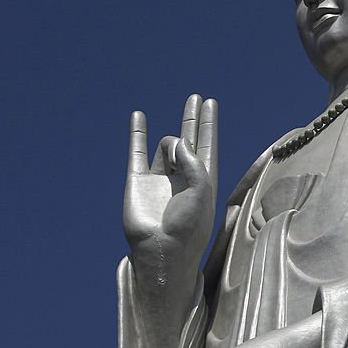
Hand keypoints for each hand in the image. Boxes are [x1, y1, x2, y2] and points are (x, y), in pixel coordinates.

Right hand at [124, 94, 217, 279]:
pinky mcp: (139, 182)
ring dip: (171, 146)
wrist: (161, 249)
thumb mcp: (202, 191)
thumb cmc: (188, 226)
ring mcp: (160, 179)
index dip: (209, 124)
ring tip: (173, 163)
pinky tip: (139, 117)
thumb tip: (179, 140)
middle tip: (196, 98)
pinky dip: (138, 134)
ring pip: (166, 147)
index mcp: (204, 180)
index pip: (208, 145)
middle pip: (189, 140)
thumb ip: (194, 162)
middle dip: (193, 119)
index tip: (210, 103)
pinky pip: (137, 152)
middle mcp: (183, 177)